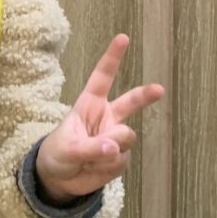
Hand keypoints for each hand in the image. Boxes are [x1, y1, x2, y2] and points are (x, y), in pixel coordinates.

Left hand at [35, 34, 164, 201]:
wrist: (59, 179)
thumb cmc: (58, 154)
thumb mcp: (67, 149)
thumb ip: (90, 147)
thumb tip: (114, 148)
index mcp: (89, 105)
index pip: (102, 77)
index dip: (112, 58)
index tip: (123, 38)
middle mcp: (106, 117)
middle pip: (130, 102)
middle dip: (145, 95)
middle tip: (159, 89)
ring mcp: (115, 137)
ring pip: (126, 138)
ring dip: (110, 150)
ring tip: (89, 159)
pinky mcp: (121, 157)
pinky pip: (122, 160)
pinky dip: (108, 167)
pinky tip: (95, 168)